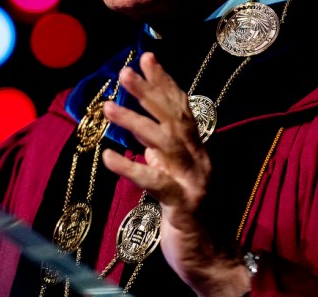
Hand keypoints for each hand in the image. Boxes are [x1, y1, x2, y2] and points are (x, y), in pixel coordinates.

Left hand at [101, 52, 248, 296]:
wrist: (209, 260)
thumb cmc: (186, 218)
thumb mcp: (171, 180)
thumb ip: (162, 159)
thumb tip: (143, 141)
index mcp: (196, 152)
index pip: (182, 109)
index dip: (165, 82)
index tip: (146, 57)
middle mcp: (199, 161)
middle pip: (175, 118)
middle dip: (149, 92)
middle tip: (124, 72)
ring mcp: (194, 183)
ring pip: (166, 144)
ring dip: (136, 122)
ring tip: (108, 107)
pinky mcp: (184, 207)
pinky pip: (157, 183)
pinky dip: (132, 169)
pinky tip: (110, 157)